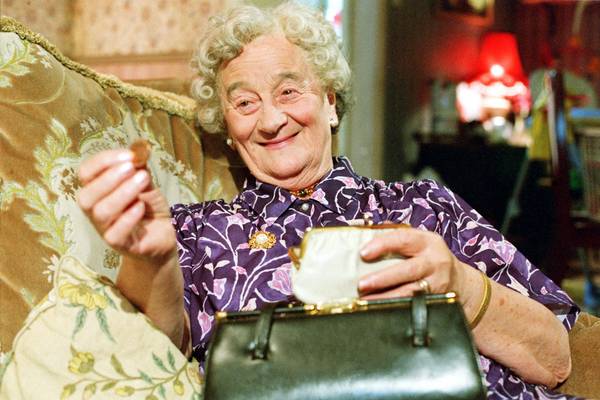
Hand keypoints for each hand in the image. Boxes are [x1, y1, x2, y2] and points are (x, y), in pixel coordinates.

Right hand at [77, 149, 175, 264]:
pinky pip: (115, 233)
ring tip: (143, 180)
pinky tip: (141, 206)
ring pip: (101, 212)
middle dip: (109, 178)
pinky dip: (128, 217)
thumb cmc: (148, 207)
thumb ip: (139, 168)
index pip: (86, 173)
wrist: (164, 234)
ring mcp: (104, 229)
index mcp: (97, 190)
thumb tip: (139, 149)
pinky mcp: (118, 244)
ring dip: (122, 193)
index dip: (103, 161)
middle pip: (86, 195)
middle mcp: (95, 210)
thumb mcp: (145, 183)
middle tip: (132, 167)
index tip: (129, 155)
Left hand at [357, 227, 466, 299]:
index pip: (404, 239)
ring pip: (411, 292)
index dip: (383, 245)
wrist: (460, 281)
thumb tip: (367, 230)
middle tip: (362, 284)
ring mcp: (438, 283)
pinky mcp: (438, 301)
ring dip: (386, 297)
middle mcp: (435, 261)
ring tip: (366, 300)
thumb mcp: (420, 241)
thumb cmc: (429, 258)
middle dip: (383, 278)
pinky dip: (397, 308)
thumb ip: (397, 236)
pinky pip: (415, 305)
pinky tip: (381, 309)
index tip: (363, 253)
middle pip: (408, 270)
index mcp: (428, 242)